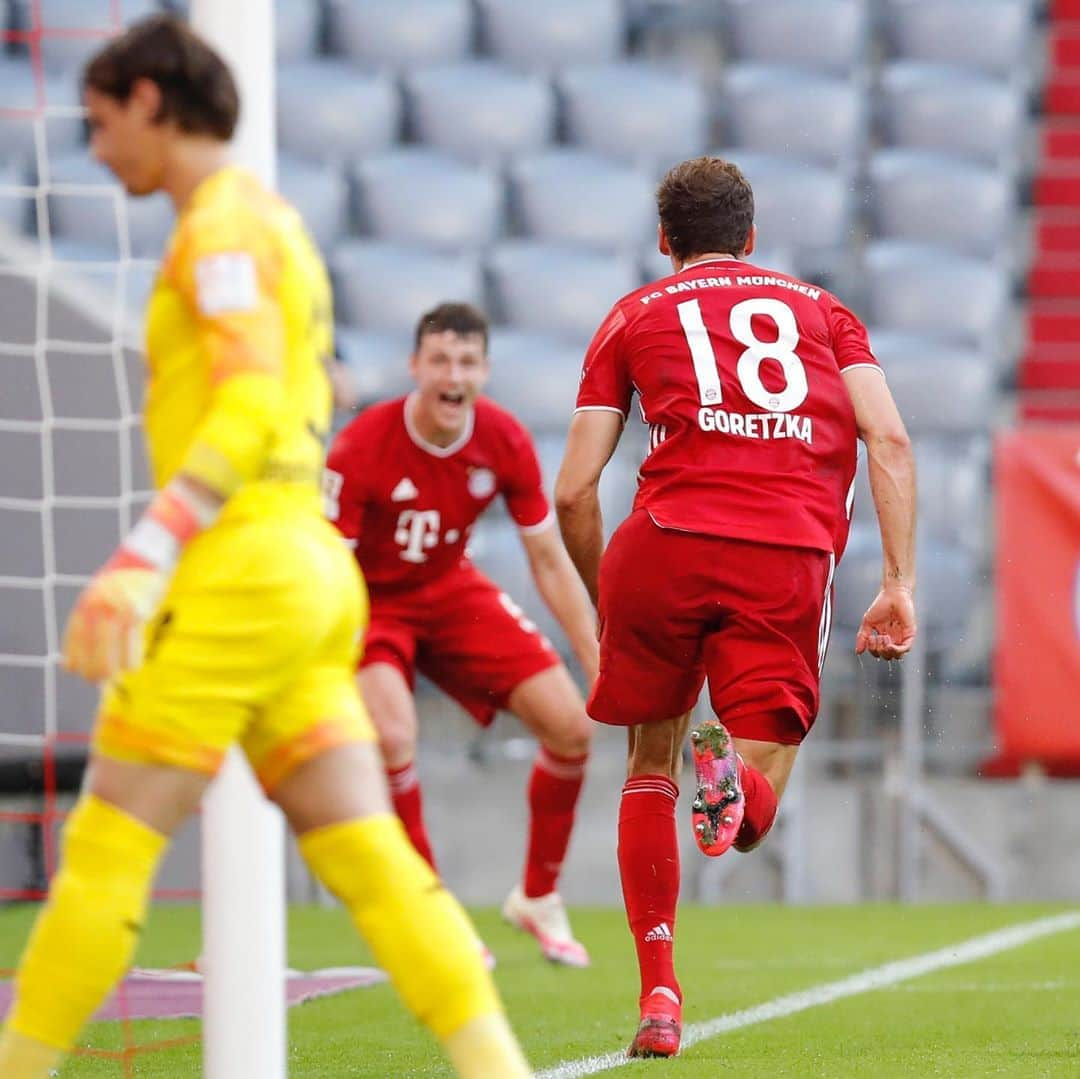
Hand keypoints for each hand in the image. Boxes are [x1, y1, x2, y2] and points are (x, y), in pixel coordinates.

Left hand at [62, 564, 166, 682]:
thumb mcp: (101, 594)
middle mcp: (96, 608)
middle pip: (91, 651)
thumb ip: (93, 618)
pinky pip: (133, 644)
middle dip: (96, 670)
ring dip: (114, 668)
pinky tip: (133, 666)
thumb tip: (83, 651)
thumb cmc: (125, 582)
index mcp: (84, 605)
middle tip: (101, 679)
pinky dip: (132, 658)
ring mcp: (116, 610)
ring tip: (118, 674)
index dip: (75, 661)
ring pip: (110, 652)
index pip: (74, 642)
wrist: (146, 557)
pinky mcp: (136, 612)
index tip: (78, 672)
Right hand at [855, 585, 915, 660]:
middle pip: (887, 656)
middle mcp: (893, 639)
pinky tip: (889, 644)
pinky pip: (905, 649)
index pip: (879, 653)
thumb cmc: (881, 605)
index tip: (869, 638)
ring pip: (897, 656)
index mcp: (884, 637)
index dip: (872, 650)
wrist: (892, 595)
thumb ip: (862, 637)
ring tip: (883, 638)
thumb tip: (858, 651)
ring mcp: (902, 637)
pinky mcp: (909, 634)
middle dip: (879, 650)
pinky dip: (896, 650)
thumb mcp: (867, 622)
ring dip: (887, 651)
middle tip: (876, 638)